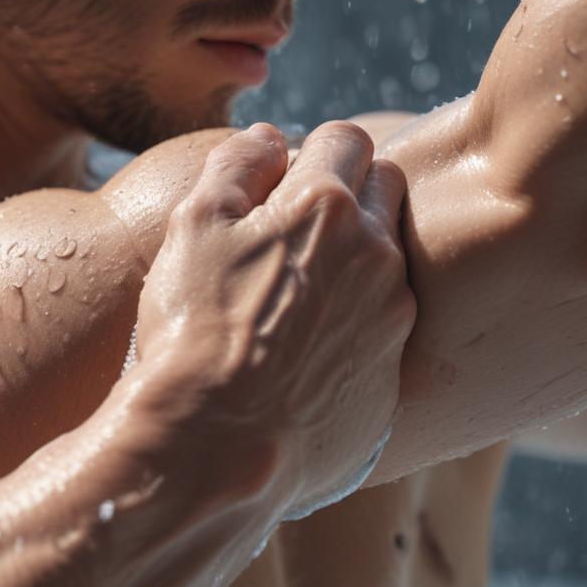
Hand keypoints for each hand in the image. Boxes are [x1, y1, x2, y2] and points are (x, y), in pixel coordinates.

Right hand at [135, 122, 415, 519]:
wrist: (216, 451)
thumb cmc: (193, 334)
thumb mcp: (192, 229)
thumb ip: (235, 166)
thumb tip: (269, 136)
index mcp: (326, 208)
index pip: (347, 140)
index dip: (316, 152)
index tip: (291, 181)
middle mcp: (376, 256)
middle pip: (386, 188)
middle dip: (351, 193)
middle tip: (300, 230)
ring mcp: (392, 319)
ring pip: (392, 259)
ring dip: (359, 258)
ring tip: (304, 294)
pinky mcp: (394, 376)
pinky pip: (389, 327)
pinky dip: (361, 323)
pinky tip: (313, 349)